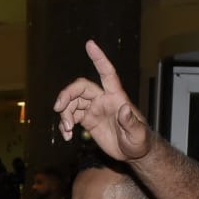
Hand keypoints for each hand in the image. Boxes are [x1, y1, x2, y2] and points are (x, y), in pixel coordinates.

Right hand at [53, 40, 152, 160]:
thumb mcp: (138, 134)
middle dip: (67, 95)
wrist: (133, 154)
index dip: (99, 58)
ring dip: (64, 114)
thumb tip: (124, 109)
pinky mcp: (88, 120)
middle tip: (58, 109)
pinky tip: (67, 136)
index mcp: (116, 97)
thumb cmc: (140, 142)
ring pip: (72, 103)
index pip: (107, 73)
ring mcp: (94, 109)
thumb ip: (131, 122)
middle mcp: (103, 99)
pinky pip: (71, 116)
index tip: (90, 44)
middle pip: (81, 88)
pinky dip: (65, 125)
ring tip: (66, 130)